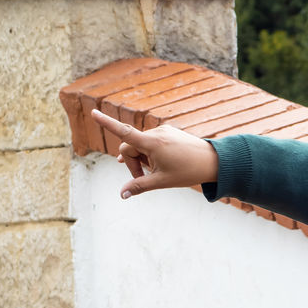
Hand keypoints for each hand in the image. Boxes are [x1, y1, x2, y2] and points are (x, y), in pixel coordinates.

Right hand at [89, 109, 219, 197]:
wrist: (214, 161)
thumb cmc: (189, 171)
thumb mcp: (162, 181)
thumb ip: (139, 186)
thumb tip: (122, 194)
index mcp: (152, 143)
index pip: (123, 132)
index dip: (106, 123)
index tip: (93, 112)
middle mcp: (156, 133)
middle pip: (130, 146)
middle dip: (132, 162)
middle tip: (144, 178)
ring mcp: (163, 131)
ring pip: (141, 144)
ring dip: (143, 158)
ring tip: (158, 170)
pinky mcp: (169, 132)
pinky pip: (152, 141)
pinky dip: (151, 152)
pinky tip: (160, 162)